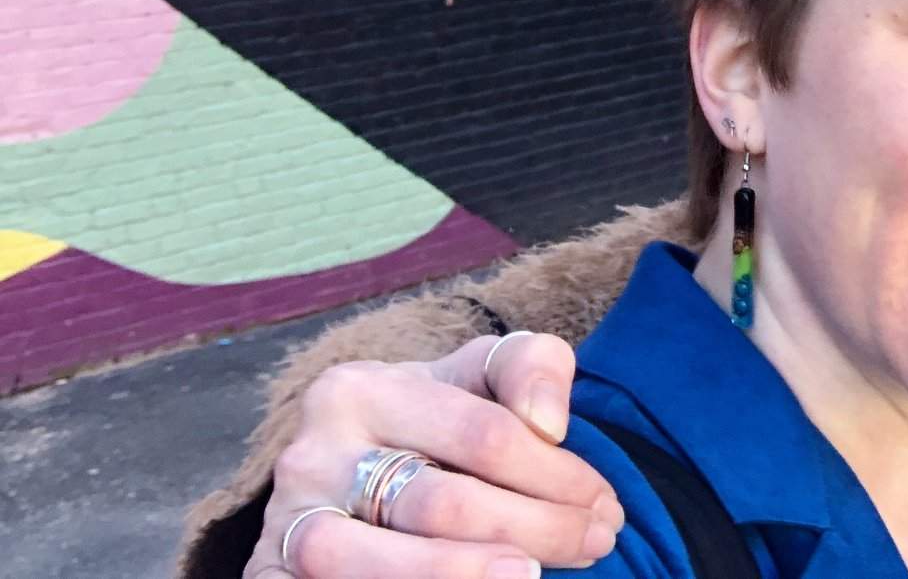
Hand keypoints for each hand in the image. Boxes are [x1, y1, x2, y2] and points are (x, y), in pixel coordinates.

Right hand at [244, 332, 621, 577]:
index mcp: (361, 390)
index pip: (484, 434)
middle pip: (441, 504)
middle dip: (534, 529)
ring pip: (374, 563)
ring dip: (462, 575)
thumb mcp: (477, 373)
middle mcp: (311, 457)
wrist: (347, 469)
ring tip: (530, 577)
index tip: (605, 503)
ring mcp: (286, 529)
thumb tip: (547, 421)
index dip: (557, 474)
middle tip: (597, 543)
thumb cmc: (432, 420)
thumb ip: (529, 366)